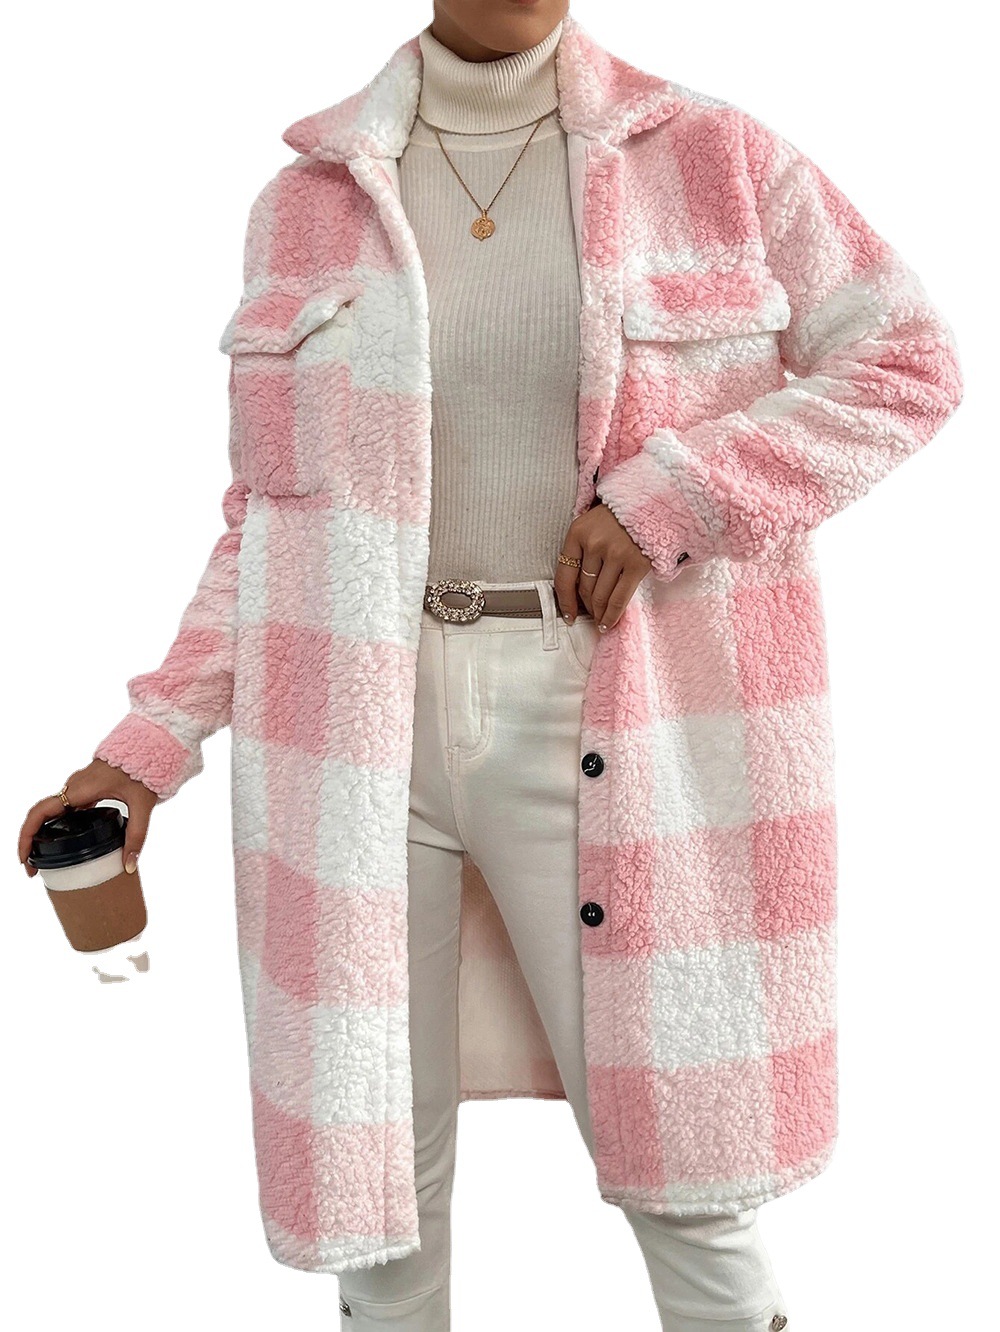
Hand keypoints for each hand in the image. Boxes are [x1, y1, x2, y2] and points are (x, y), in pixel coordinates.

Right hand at [17, 760, 158, 878]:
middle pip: (39, 814)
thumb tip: (129, 865)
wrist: (148, 746)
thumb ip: (136, 836)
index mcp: (80, 790)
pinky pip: (62, 807)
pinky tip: (62, 841)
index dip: (27, 835)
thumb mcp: (142, 805)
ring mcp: (77, 787)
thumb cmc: (143, 769)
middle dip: (29, 840)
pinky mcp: (84, 789)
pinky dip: (55, 824)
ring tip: (40, 858)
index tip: (25, 857)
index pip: (41, 812)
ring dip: (40, 832)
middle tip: (32, 866)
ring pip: (49, 810)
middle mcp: (73, 787)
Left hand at [554, 501, 651, 629]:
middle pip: (584, 588)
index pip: (564, 576)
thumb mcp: (592, 524)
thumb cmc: (620, 517)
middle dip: (586, 607)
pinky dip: (613, 615)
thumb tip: (578, 590)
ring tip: (600, 621)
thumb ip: (582, 549)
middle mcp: (594, 544)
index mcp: (578, 533)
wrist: (653, 502)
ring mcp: (616, 554)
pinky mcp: (636, 564)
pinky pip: (620, 598)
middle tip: (590, 616)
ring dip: (599, 614)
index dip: (565, 601)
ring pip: (601, 596)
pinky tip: (608, 623)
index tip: (567, 615)